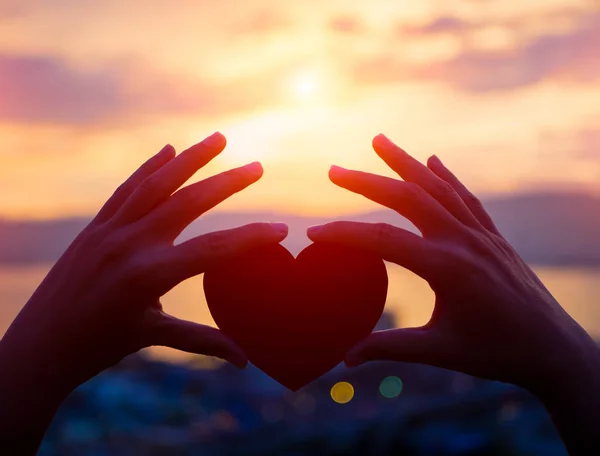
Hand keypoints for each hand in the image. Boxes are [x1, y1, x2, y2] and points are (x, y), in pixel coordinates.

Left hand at [1, 132, 287, 394]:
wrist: (38, 347)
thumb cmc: (97, 348)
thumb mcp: (152, 337)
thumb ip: (203, 341)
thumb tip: (245, 361)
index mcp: (149, 275)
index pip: (214, 249)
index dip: (252, 239)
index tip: (281, 230)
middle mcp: (129, 244)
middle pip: (188, 202)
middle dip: (227, 182)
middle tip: (257, 167)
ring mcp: (108, 231)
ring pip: (156, 184)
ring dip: (189, 159)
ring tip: (218, 138)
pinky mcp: (94, 228)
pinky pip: (126, 190)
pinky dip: (149, 168)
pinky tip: (167, 151)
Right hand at [307, 134, 598, 390]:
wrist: (554, 349)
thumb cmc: (497, 353)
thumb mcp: (440, 351)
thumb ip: (390, 349)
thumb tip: (345, 358)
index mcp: (448, 267)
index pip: (384, 241)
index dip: (344, 235)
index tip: (312, 234)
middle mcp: (464, 241)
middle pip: (409, 198)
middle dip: (368, 181)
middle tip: (334, 171)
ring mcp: (481, 235)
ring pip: (438, 187)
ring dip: (405, 162)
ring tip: (379, 140)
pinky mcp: (493, 237)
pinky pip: (465, 197)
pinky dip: (445, 176)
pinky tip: (432, 160)